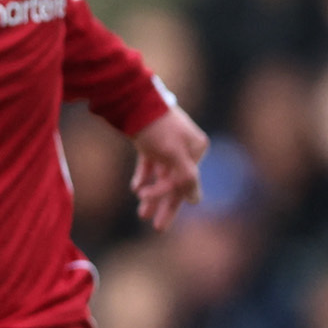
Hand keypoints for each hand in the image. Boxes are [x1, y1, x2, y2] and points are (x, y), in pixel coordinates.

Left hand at [130, 107, 208, 230]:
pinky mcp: (151, 142)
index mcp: (196, 149)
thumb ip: (186, 178)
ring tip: (142, 213)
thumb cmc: (156, 128)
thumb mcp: (173, 155)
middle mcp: (185, 148)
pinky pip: (150, 164)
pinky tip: (136, 188)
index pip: (185, 181)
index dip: (169, 197)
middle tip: (157, 227)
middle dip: (164, 204)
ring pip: (162, 176)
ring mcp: (168, 144)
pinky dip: (144, 176)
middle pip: (176, 182)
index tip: (145, 200)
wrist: (131, 100)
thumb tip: (196, 201)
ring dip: (152, 194)